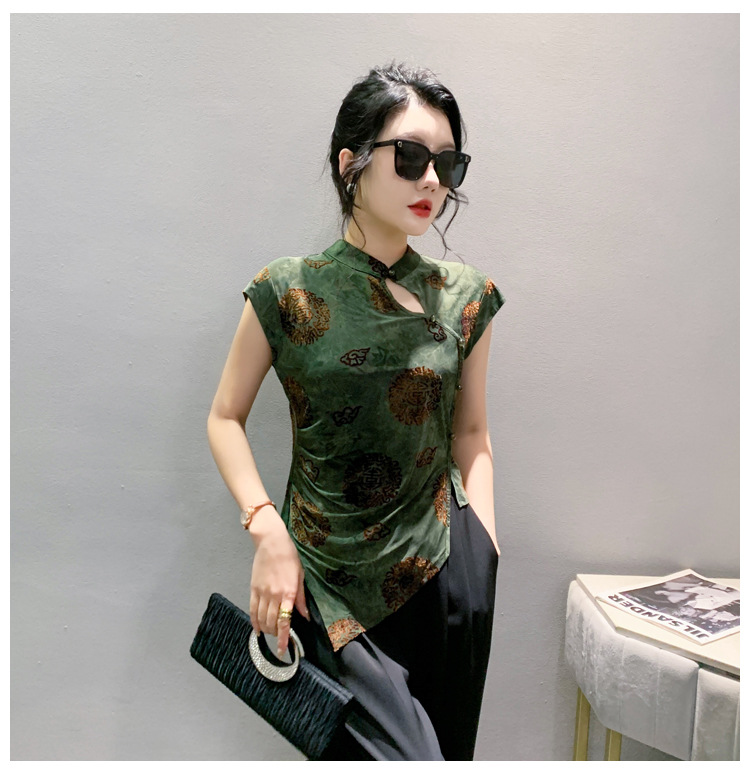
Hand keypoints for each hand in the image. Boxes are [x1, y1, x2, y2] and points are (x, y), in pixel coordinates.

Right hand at [248, 506, 309, 658]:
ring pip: (262, 619)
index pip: (285, 622)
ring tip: (272, 633)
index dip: (284, 639)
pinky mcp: (253, 589)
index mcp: (288, 593)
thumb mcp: (300, 576)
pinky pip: (252, 610)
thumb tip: (305, 616)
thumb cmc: (289, 556)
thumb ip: (301, 598)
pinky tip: (258, 629)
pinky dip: (254, 622)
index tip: (284, 651)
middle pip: (273, 623)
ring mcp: (262, 593)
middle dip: (277, 634)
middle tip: (282, 639)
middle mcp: (274, 595)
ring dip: (267, 630)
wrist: (271, 542)